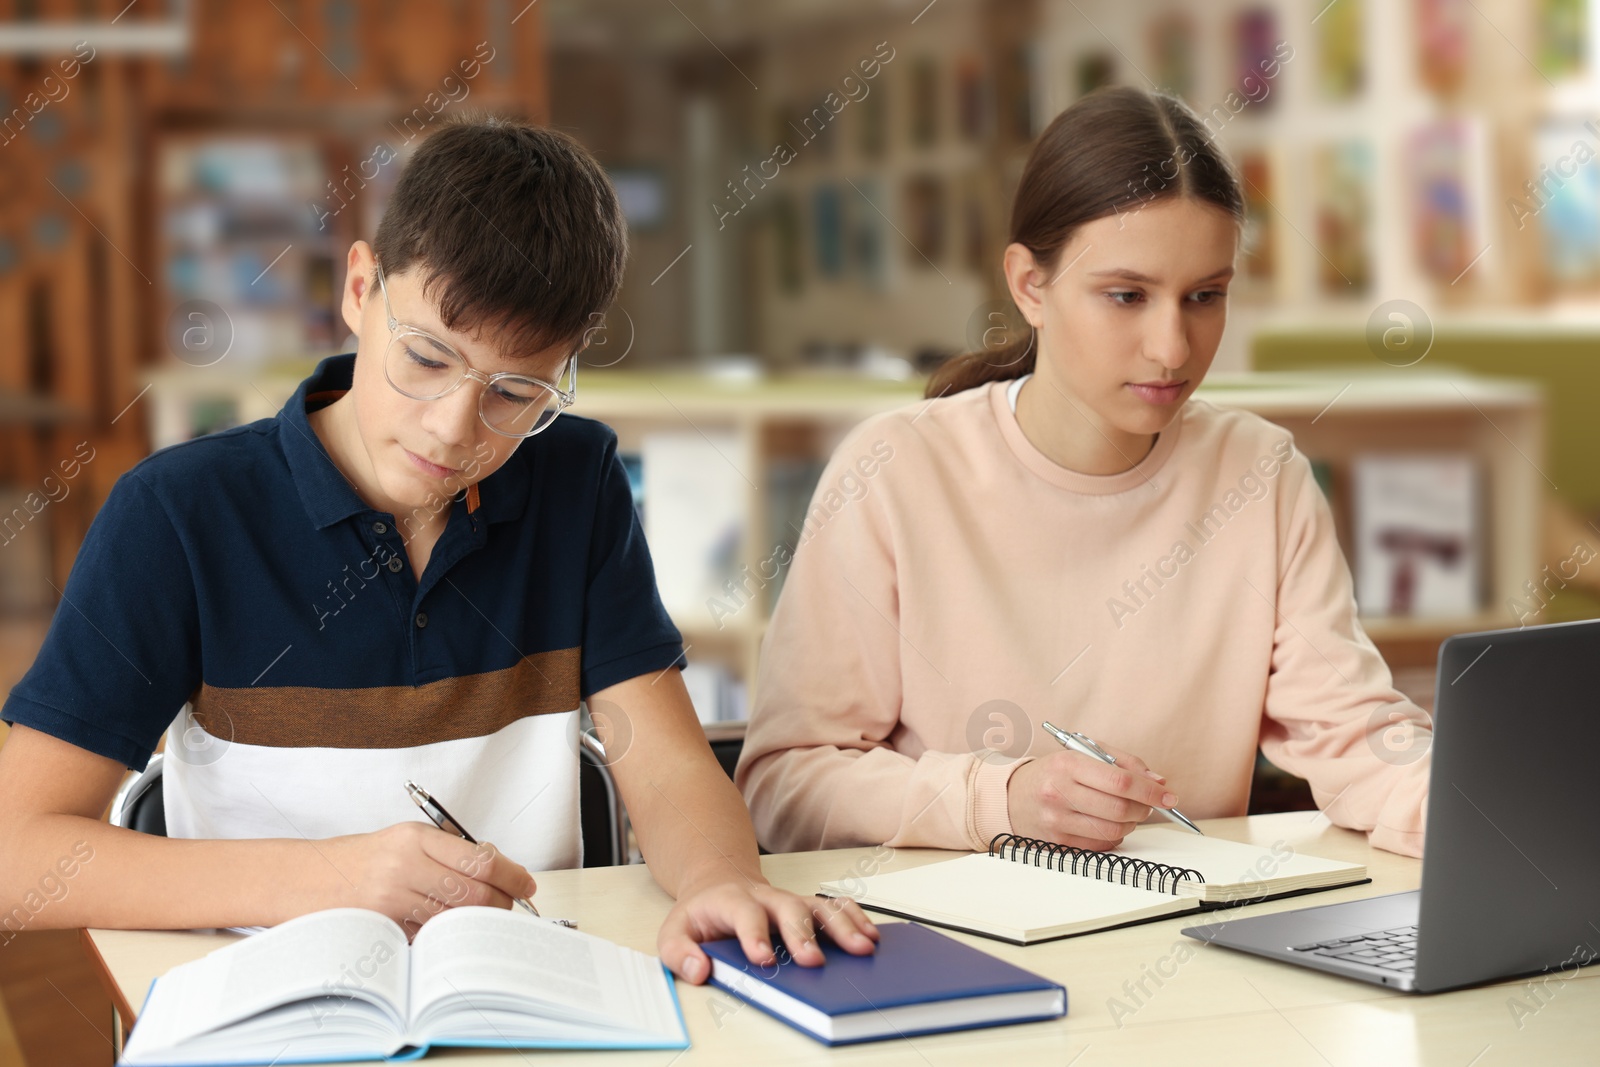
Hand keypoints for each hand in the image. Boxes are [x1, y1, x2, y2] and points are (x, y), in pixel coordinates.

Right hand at [323, 822, 537, 936]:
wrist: (298, 879)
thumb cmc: (354, 861)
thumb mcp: (401, 841)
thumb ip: (446, 852)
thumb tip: (497, 869)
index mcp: (415, 837)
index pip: (482, 859)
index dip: (513, 876)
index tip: (527, 885)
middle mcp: (404, 864)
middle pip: (475, 894)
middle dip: (499, 905)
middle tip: (507, 909)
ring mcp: (391, 898)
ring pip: (453, 919)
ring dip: (470, 925)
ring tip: (474, 923)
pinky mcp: (380, 927)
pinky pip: (425, 937)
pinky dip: (438, 938)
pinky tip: (437, 932)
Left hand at [657, 879, 878, 983]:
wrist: (718, 884)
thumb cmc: (701, 915)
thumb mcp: (674, 932)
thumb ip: (679, 953)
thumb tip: (699, 970)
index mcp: (732, 901)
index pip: (745, 914)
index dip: (754, 935)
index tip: (763, 959)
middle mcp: (766, 897)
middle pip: (788, 908)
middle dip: (803, 934)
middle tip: (814, 961)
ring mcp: (790, 900)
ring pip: (819, 906)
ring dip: (842, 926)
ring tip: (863, 948)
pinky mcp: (807, 907)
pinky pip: (835, 907)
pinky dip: (855, 918)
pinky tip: (870, 936)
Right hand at [1006, 743, 1174, 850]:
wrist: (1012, 796)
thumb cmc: (1053, 773)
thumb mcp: (1082, 754)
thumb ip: (1123, 762)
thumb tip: (1158, 781)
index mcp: (1067, 764)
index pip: (1121, 781)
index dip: (1150, 791)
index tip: (1168, 795)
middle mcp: (1059, 792)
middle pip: (1120, 808)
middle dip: (1144, 808)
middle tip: (1148, 804)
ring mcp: (1057, 820)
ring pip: (1113, 829)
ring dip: (1131, 823)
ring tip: (1127, 813)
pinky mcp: (1058, 842)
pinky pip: (1101, 844)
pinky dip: (1114, 835)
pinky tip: (1107, 824)